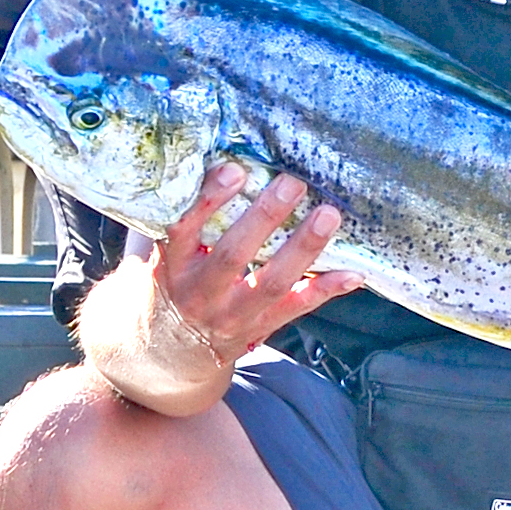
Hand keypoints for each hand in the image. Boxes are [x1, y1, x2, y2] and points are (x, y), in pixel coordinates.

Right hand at [148, 160, 355, 360]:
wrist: (170, 352)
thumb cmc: (168, 286)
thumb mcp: (158, 255)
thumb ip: (178, 217)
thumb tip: (205, 157)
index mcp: (171, 266)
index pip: (183, 229)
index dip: (208, 200)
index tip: (234, 170)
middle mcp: (200, 292)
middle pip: (233, 255)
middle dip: (265, 217)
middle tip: (293, 182)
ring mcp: (232, 314)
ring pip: (271, 282)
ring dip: (304, 248)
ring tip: (328, 214)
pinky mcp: (259, 327)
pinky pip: (296, 308)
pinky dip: (326, 290)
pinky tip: (353, 273)